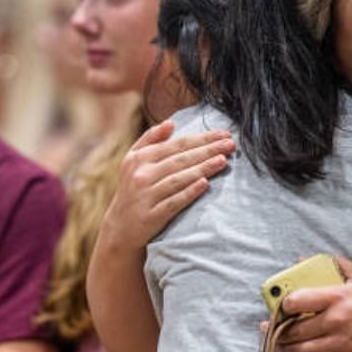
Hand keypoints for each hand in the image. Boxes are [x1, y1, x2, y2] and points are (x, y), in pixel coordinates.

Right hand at [97, 119, 234, 249]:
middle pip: (180, 160)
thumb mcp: (132, 162)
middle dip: (208, 150)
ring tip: (223, 161)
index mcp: (139, 159)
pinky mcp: (151, 216)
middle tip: (231, 144)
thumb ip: (149, 140)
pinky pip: (173, 202)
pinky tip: (204, 184)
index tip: (224, 134)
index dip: (202, 138)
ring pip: (178, 179)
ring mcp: (145, 196)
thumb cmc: (133, 190)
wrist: (120, 228)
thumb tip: (170, 124)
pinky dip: (188, 193)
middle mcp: (141, 175)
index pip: (176, 145)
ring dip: (202, 168)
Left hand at [275, 256, 351, 351]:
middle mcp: (338, 321)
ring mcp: (341, 343)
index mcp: (340, 297)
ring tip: (281, 345)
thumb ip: (333, 265)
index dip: (282, 305)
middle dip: (277, 332)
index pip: (296, 301)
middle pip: (293, 331)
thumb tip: (302, 260)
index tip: (280, 306)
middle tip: (271, 329)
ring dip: (284, 350)